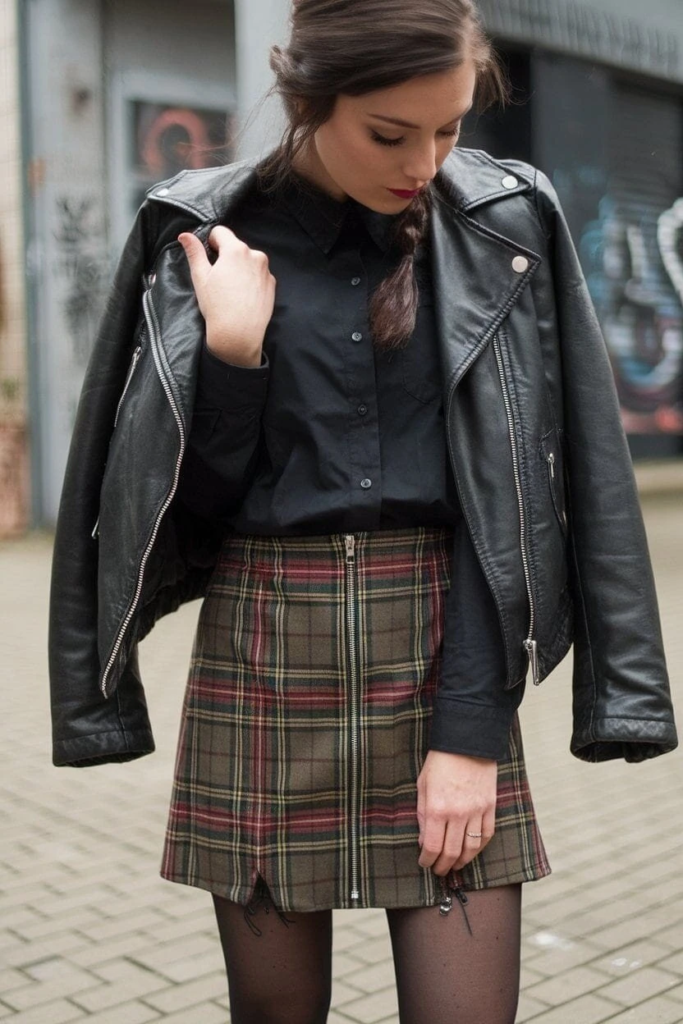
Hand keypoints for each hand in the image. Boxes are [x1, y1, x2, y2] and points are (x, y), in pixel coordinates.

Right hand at [178, 227, 276, 367]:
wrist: (239, 334)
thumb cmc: (216, 306)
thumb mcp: (200, 277)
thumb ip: (194, 252)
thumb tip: (184, 235)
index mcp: (236, 250)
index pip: (221, 232)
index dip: (211, 242)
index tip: (209, 258)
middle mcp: (255, 255)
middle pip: (236, 246)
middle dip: (226, 256)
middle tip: (219, 278)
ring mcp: (266, 270)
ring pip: (248, 260)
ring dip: (240, 267)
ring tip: (232, 289)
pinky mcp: (272, 284)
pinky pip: (258, 274)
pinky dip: (251, 279)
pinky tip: (243, 296)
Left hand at [416, 750, 496, 874]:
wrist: (466, 742)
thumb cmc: (440, 762)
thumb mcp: (423, 786)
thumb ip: (423, 815)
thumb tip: (424, 841)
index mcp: (438, 808)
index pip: (433, 847)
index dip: (427, 860)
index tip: (424, 862)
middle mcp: (458, 814)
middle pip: (452, 852)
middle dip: (443, 866)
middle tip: (439, 870)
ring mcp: (477, 811)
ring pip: (471, 848)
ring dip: (461, 861)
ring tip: (454, 865)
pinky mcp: (490, 807)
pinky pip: (486, 835)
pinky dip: (479, 848)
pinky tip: (471, 851)